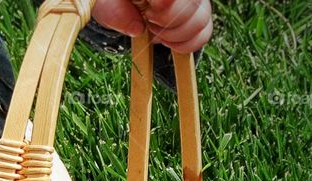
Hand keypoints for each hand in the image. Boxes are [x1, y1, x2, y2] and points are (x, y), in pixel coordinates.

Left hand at [92, 0, 212, 53]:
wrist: (126, 8)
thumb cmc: (117, 3)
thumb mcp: (107, 6)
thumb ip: (116, 12)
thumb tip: (137, 29)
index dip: (167, 5)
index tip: (149, 12)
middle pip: (193, 5)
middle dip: (167, 21)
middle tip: (149, 20)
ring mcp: (197, 1)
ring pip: (200, 20)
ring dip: (173, 34)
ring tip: (155, 29)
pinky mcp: (201, 16)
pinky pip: (203, 35)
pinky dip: (183, 45)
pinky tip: (166, 40)